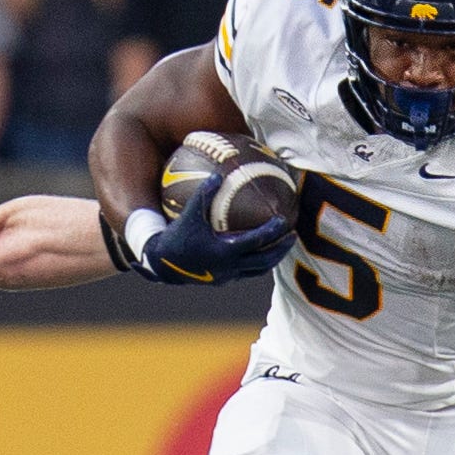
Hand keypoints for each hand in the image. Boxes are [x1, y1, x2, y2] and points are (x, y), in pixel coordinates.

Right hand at [134, 173, 294, 284]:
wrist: (161, 265)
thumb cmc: (176, 237)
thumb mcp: (188, 214)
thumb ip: (204, 194)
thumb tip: (218, 174)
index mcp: (224, 251)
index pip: (256, 242)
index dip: (272, 231)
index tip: (284, 220)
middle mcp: (229, 267)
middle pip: (264, 261)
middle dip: (281, 249)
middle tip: (293, 235)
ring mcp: (227, 276)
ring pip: (257, 270)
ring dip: (272, 259)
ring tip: (281, 247)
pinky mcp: (222, 281)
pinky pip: (245, 273)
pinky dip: (256, 264)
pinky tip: (257, 253)